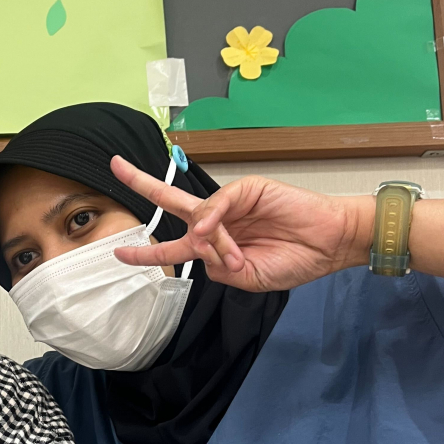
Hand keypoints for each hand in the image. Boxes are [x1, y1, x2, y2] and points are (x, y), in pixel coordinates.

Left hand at [110, 155, 373, 291]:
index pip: (173, 245)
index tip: (119, 251)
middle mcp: (216, 220)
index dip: (147, 249)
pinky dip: (213, 220)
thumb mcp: (247, 278)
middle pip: (171, 202)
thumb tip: (197, 242)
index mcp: (214, 244)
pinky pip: (218, 203)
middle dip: (141, 183)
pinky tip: (213, 231)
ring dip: (213, 243)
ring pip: (198, 216)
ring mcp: (231, 203)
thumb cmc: (292, 261)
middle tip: (115, 166)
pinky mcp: (246, 189)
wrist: (328, 246)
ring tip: (238, 259)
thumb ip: (217, 266)